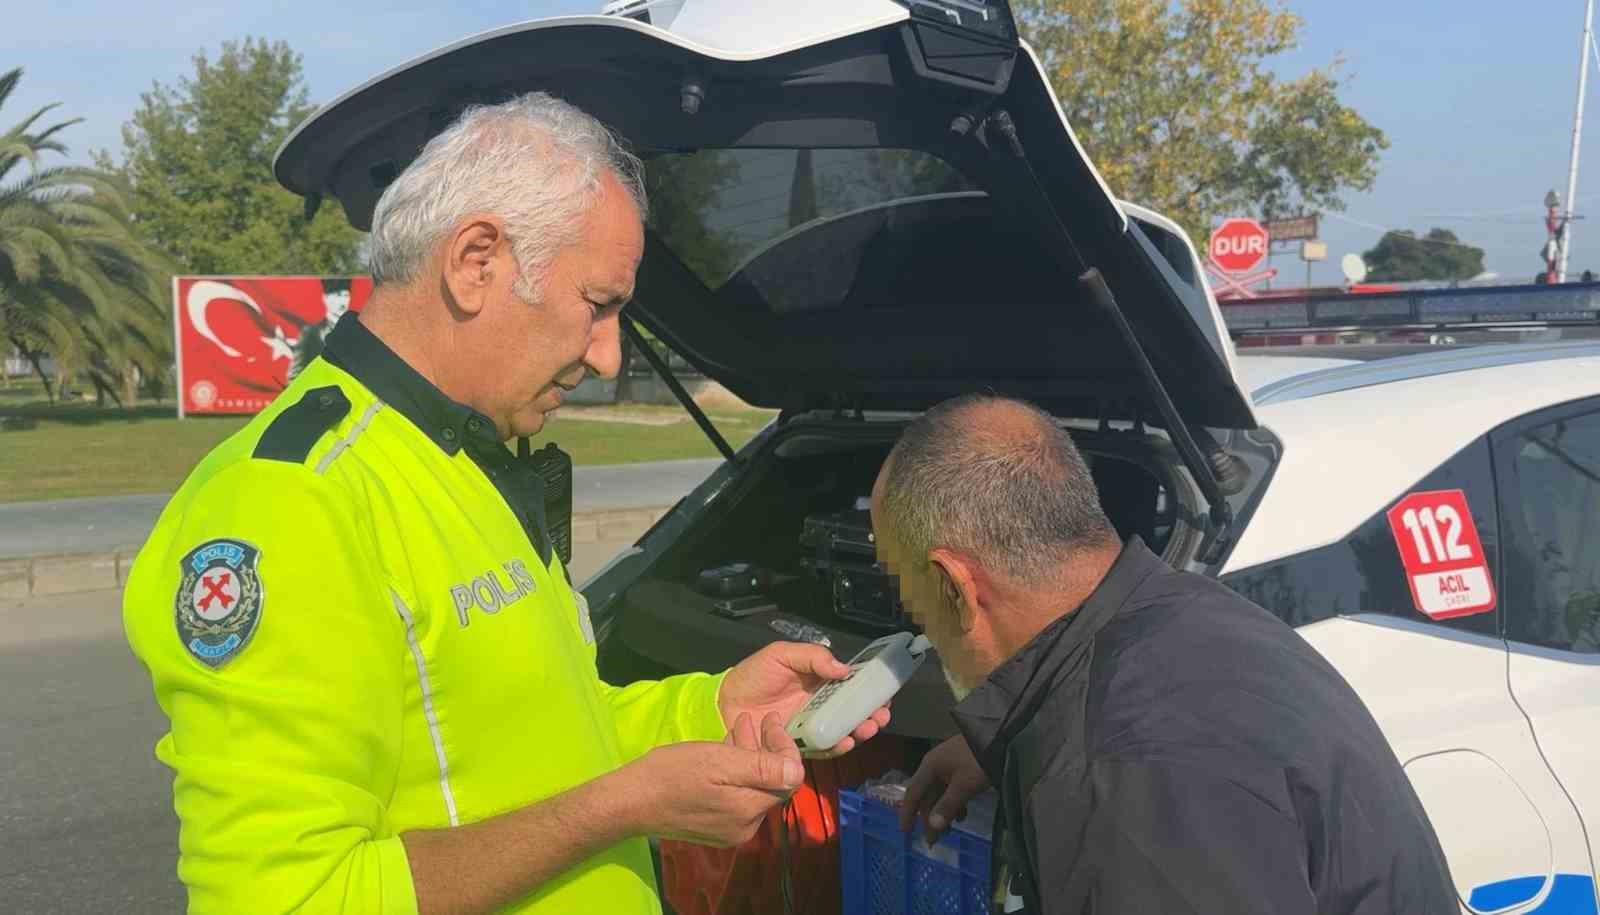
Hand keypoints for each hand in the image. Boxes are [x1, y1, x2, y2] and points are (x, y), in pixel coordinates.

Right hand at [619, 713, 802, 846]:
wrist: (629, 801)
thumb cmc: (671, 774)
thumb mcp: (718, 761)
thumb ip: (761, 768)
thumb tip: (797, 772)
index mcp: (749, 811)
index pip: (787, 778)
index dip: (785, 748)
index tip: (772, 721)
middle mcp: (745, 827)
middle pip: (769, 783)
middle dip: (766, 748)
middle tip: (755, 719)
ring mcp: (729, 830)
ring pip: (752, 786)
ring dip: (749, 755)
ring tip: (738, 727)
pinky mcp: (714, 827)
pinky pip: (736, 795)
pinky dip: (735, 770)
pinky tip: (725, 749)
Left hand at [719, 641, 890, 756]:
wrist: (724, 703)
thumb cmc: (754, 675)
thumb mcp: (782, 655)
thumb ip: (812, 657)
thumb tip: (844, 669)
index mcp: (819, 683)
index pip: (851, 687)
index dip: (870, 691)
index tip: (884, 694)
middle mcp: (820, 707)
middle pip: (853, 712)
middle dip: (872, 715)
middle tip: (880, 716)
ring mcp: (811, 728)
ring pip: (843, 731)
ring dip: (859, 731)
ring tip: (867, 728)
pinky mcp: (799, 746)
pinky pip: (822, 749)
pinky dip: (836, 747)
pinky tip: (845, 742)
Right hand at [900, 735, 989, 840]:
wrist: (1001, 737)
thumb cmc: (978, 761)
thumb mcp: (964, 786)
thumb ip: (947, 806)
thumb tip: (932, 826)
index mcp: (930, 766)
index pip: (913, 792)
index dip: (908, 813)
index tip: (905, 831)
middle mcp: (935, 765)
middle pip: (927, 795)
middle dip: (929, 818)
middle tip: (933, 840)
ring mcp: (948, 765)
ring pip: (939, 793)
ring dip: (942, 812)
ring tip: (949, 831)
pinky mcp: (961, 766)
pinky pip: (950, 788)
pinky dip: (953, 803)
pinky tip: (961, 815)